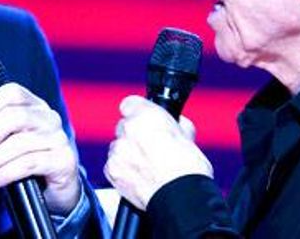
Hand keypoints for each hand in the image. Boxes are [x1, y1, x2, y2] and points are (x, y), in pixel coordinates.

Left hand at [0, 83, 80, 214]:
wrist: (54, 188)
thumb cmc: (25, 160)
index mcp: (33, 106)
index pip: (12, 92)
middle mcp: (48, 118)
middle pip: (14, 116)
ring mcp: (58, 139)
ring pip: (19, 143)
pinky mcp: (63, 161)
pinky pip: (29, 163)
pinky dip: (6, 173)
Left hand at [104, 95, 212, 210]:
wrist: (180, 196)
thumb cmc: (187, 168)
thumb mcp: (186, 135)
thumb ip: (172, 124)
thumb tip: (173, 123)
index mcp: (146, 115)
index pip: (130, 104)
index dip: (138, 113)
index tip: (143, 121)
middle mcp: (128, 129)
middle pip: (124, 127)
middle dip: (134, 135)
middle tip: (149, 148)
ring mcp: (118, 150)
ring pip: (118, 146)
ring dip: (127, 153)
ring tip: (145, 166)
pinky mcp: (111, 169)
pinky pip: (113, 165)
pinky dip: (122, 169)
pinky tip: (138, 176)